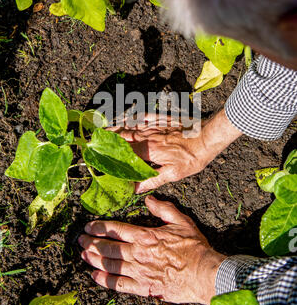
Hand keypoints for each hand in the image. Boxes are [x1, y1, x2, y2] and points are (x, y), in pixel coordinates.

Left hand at [79, 196, 225, 303]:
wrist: (204, 273)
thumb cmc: (194, 247)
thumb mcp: (181, 221)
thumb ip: (163, 209)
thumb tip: (149, 199)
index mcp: (145, 236)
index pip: (116, 230)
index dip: (100, 227)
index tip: (88, 226)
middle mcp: (138, 253)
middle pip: (108, 247)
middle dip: (91, 243)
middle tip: (79, 240)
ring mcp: (139, 271)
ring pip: (110, 265)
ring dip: (94, 259)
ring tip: (83, 255)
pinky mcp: (143, 287)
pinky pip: (119, 285)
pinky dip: (105, 280)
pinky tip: (95, 276)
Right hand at [108, 109, 241, 192]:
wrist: (207, 136)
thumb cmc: (192, 157)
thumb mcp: (174, 174)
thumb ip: (152, 180)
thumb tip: (135, 188)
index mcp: (149, 150)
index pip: (124, 151)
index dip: (111, 152)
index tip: (99, 152)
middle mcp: (148, 135)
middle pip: (124, 135)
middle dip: (109, 136)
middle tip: (97, 136)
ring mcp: (155, 125)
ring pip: (132, 125)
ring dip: (118, 126)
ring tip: (106, 127)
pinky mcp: (162, 118)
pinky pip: (144, 116)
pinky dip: (133, 116)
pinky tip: (128, 116)